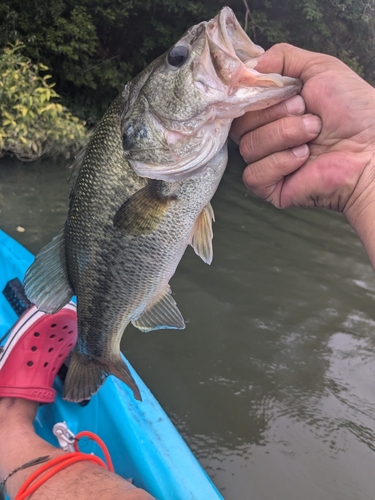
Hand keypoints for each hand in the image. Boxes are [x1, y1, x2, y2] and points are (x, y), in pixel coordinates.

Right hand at [230, 43, 374, 265]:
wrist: (370, 147)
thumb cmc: (352, 110)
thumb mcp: (319, 69)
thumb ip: (283, 57)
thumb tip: (248, 67)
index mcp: (273, 111)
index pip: (241, 103)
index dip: (252, 95)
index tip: (275, 89)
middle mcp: (267, 136)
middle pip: (240, 125)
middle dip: (273, 114)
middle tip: (306, 111)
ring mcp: (267, 163)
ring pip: (247, 148)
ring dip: (282, 136)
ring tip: (313, 134)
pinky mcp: (270, 188)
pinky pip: (253, 174)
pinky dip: (278, 163)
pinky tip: (303, 158)